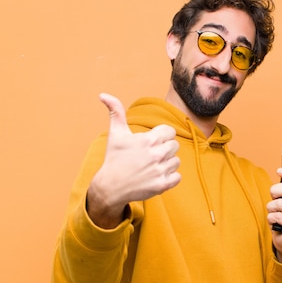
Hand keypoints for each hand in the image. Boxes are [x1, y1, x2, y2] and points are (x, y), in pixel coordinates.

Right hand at [87, 93, 180, 227]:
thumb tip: (103, 95)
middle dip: (164, 149)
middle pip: (174, 146)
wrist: (111, 187)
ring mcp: (160, 170)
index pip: (170, 131)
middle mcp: (156, 154)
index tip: (151, 142)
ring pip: (176, 161)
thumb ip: (116, 112)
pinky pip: (178, 177)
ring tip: (151, 166)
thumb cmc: (114, 158)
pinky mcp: (163, 185)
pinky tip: (156, 176)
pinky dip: (170, 177)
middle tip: (150, 155)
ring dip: (167, 163)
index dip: (161, 136)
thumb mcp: (116, 134)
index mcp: (148, 140)